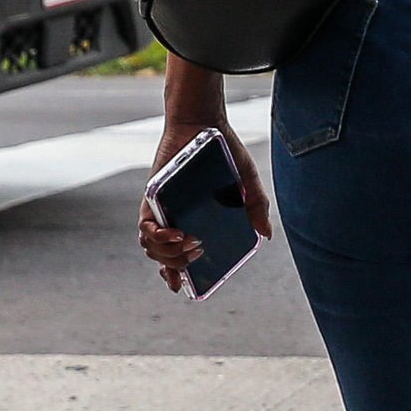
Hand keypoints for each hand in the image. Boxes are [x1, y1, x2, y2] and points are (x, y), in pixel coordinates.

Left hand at [136, 113, 270, 293]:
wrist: (204, 124)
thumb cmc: (224, 151)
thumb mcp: (246, 181)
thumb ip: (256, 207)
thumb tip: (265, 235)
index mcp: (193, 219)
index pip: (177, 254)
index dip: (176, 274)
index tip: (181, 286)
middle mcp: (173, 217)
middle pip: (162, 256)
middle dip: (177, 265)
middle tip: (197, 255)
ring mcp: (161, 208)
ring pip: (150, 246)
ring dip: (166, 254)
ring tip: (188, 244)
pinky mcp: (152, 197)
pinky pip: (145, 225)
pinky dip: (155, 236)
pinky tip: (172, 234)